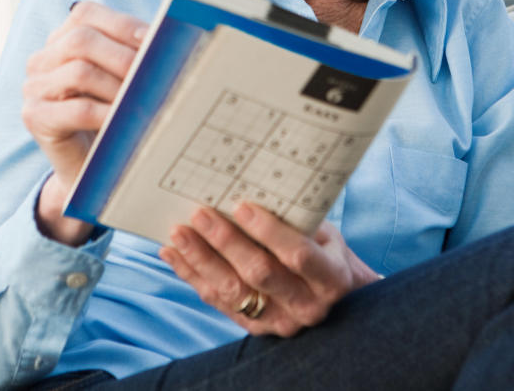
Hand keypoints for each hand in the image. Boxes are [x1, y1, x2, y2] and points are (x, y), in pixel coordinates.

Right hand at [22, 0, 147, 243]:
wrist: (89, 167)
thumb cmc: (109, 116)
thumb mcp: (120, 77)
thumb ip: (132, 53)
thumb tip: (167, 36)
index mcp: (60, 39)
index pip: (85, 14)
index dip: (122, 24)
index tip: (156, 39)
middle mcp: (41, 59)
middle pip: (81, 40)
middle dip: (124, 56)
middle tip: (156, 73)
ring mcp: (34, 88)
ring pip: (79, 72)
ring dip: (119, 85)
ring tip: (145, 98)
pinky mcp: (35, 118)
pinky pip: (76, 110)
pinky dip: (108, 112)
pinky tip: (127, 120)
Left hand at [159, 202, 379, 336]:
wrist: (339, 303)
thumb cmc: (327, 253)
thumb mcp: (325, 235)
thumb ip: (297, 220)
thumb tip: (253, 185)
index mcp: (331, 278)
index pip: (298, 256)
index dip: (269, 232)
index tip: (241, 206)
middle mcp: (307, 306)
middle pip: (260, 274)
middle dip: (226, 242)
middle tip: (200, 215)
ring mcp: (279, 322)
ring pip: (234, 291)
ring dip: (201, 260)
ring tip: (179, 233)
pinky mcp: (255, 328)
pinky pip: (219, 302)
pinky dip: (193, 276)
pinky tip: (174, 255)